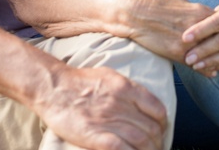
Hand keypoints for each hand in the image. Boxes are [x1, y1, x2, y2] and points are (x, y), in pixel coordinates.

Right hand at [35, 66, 167, 149]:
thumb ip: (128, 89)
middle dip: (158, 142)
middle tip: (156, 148)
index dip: (163, 124)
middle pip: (152, 128)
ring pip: (141, 141)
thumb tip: (142, 101)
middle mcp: (122, 104)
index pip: (158, 109)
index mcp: (127, 88)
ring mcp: (110, 120)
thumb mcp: (110, 76)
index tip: (161, 131)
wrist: (54, 88)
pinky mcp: (96, 136)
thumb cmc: (79, 81)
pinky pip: (122, 149)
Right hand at [123, 0, 214, 62]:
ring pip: (211, 55)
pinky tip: (213, 73)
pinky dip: (206, 69)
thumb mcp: (181, 1)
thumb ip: (196, 10)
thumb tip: (205, 14)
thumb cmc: (156, 3)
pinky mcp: (176, 53)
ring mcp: (187, 42)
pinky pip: (196, 64)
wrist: (135, 13)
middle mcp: (197, 28)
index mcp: (200, 12)